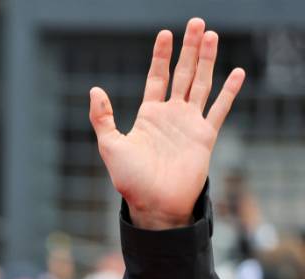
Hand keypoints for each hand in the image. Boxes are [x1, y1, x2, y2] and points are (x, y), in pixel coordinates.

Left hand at [89, 19, 245, 229]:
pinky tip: (236, 72)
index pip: (157, 77)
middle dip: (188, 49)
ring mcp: (189, 123)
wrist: (154, 204)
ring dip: (207, 60)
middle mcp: (171, 115)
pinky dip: (229, 91)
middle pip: (182, 73)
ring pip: (201, 84)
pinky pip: (220, 109)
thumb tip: (94, 89)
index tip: (165, 33)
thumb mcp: (110, 146)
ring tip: (211, 36)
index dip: (161, 56)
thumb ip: (103, 118)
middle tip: (196, 23)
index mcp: (148, 115)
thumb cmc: (130, 180)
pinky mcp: (205, 136)